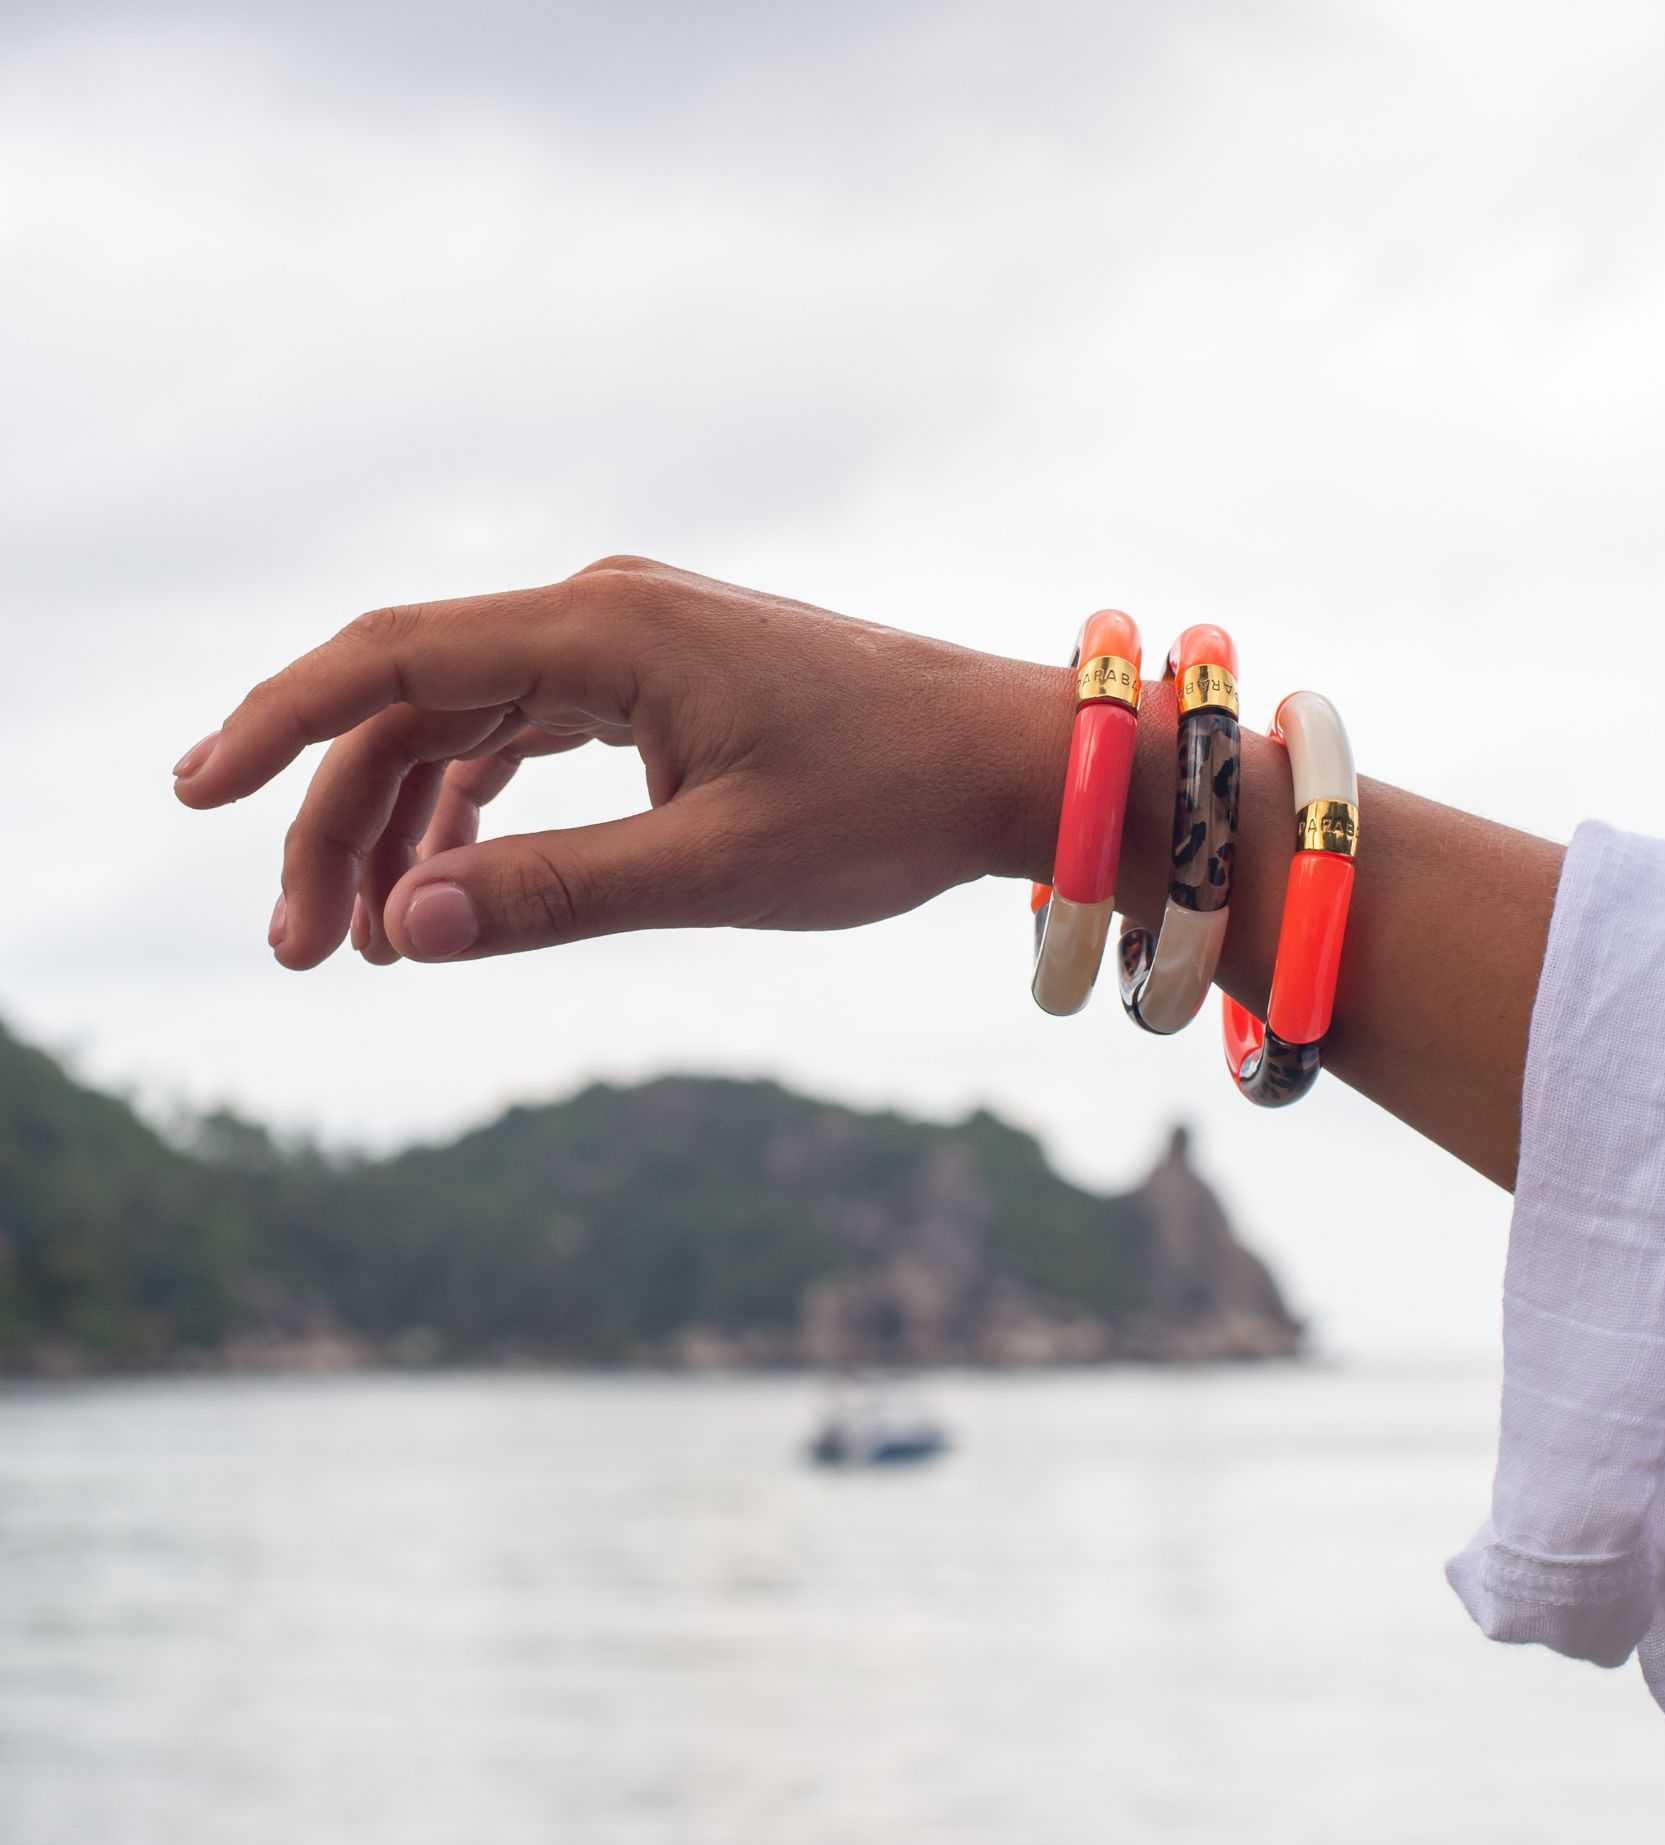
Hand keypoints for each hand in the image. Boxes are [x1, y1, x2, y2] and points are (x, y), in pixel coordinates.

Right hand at [172, 557, 1055, 967]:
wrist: (1009, 763)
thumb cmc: (887, 806)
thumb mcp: (717, 867)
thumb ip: (555, 895)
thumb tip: (401, 929)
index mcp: (607, 628)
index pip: (391, 661)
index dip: (278, 725)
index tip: (195, 795)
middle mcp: (606, 611)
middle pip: (415, 705)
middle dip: (340, 823)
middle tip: (302, 953)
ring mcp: (637, 640)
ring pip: (468, 723)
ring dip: (406, 824)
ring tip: (367, 943)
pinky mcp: (668, 678)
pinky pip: (531, 729)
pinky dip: (479, 803)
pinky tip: (453, 877)